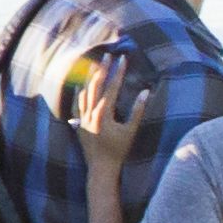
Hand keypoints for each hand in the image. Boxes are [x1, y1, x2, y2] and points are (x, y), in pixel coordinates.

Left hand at [63, 57, 157, 173]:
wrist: (101, 168)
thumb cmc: (119, 150)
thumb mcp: (131, 131)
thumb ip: (138, 111)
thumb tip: (145, 91)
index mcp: (104, 113)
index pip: (112, 87)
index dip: (118, 72)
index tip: (123, 58)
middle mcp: (90, 113)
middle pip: (95, 84)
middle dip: (102, 68)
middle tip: (108, 54)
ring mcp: (82, 117)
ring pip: (84, 92)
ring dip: (89, 77)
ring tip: (94, 64)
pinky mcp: (78, 123)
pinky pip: (77, 103)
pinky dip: (79, 92)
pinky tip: (81, 86)